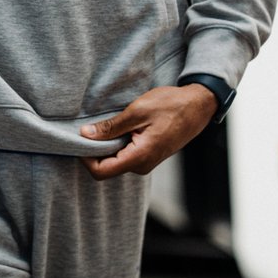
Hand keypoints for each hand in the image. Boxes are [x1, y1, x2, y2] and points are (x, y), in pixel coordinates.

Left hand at [79, 84, 217, 179]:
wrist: (198, 106)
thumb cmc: (171, 106)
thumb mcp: (137, 111)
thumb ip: (111, 127)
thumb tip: (85, 135)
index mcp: (139, 157)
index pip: (101, 171)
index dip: (85, 158)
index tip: (79, 138)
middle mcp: (142, 165)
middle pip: (106, 167)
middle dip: (93, 150)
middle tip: (87, 128)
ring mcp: (146, 162)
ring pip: (115, 161)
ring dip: (105, 145)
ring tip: (104, 124)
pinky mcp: (148, 155)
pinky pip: (124, 155)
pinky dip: (115, 144)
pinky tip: (117, 127)